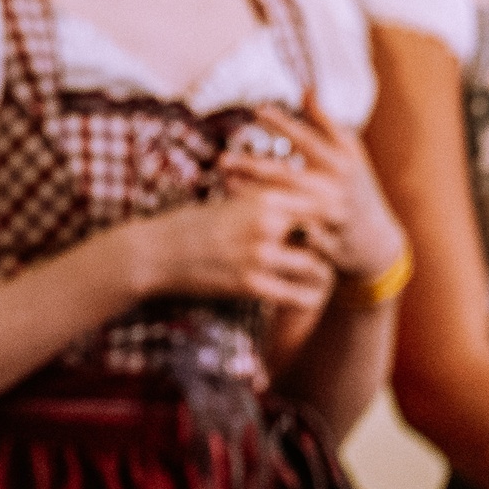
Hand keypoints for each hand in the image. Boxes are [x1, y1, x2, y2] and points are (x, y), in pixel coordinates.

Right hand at [133, 179, 339, 312]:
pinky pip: (298, 296)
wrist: (153, 253)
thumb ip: (265, 197)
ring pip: (317, 267)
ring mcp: (258, 257)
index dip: (335, 215)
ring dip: (321, 272)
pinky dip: (307, 298)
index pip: (322, 202)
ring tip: (318, 275)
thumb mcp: (229, 201)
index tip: (334, 225)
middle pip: (326, 234)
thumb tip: (300, 190)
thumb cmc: (190, 224)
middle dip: (332, 244)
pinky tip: (303, 296)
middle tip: (330, 252)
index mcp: (262, 199)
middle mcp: (265, 225)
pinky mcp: (250, 286)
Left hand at [215, 105, 407, 281]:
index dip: (284, 123)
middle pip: (289, 175)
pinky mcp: (321, 240)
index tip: (257, 109)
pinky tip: (238, 215)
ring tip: (226, 182)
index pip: (310, 139)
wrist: (374, 239)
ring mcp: (330, 216)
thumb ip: (326, 124)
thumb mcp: (349, 153)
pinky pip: (288, 232)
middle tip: (222, 159)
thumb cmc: (354, 185)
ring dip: (252, 193)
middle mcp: (336, 188)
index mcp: (342, 163)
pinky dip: (264, 222)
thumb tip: (306, 88)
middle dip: (253, 166)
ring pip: (285, 204)